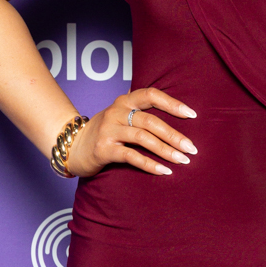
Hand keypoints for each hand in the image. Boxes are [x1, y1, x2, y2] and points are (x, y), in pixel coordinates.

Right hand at [65, 88, 196, 177]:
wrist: (72, 147)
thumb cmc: (105, 133)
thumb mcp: (121, 117)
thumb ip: (142, 114)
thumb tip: (178, 120)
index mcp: (124, 101)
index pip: (151, 95)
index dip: (172, 103)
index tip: (192, 115)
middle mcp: (115, 112)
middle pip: (150, 121)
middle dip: (175, 135)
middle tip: (192, 148)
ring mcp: (108, 130)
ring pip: (143, 138)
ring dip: (166, 150)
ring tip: (182, 160)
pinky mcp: (103, 149)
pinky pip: (131, 157)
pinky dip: (150, 164)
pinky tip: (165, 171)